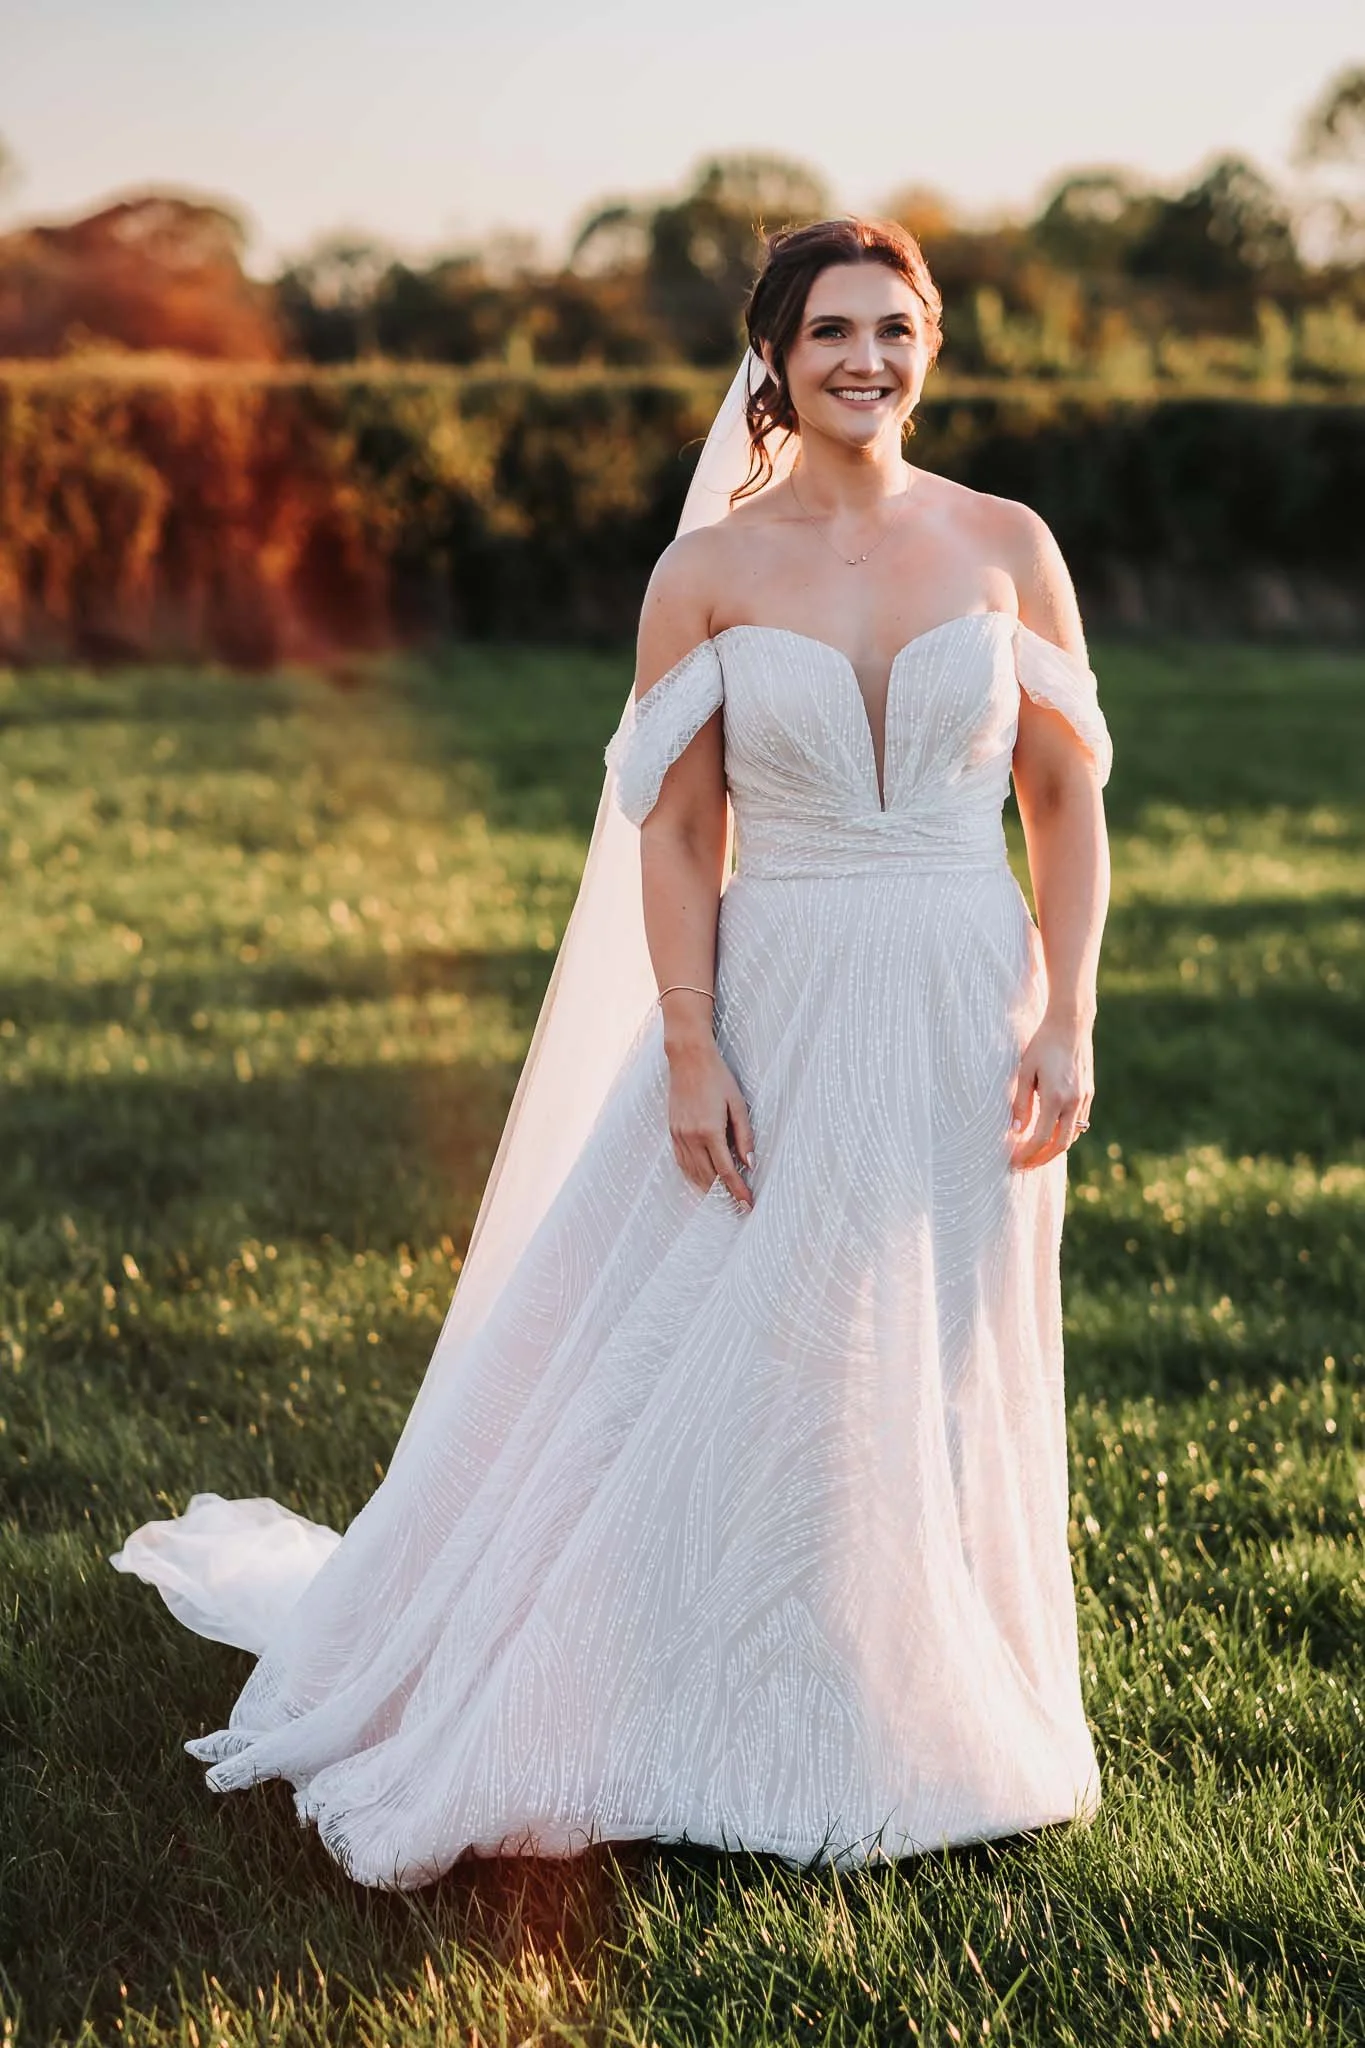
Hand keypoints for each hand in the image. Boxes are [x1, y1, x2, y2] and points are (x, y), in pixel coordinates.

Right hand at [665, 1040, 754, 1206]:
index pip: (726, 1171)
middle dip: (724, 1194)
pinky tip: (702, 1180)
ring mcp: (679, 1135)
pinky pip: (681, 1162)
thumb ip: (744, 1136)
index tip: (748, 1204)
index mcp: (710, 1131)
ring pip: (693, 1173)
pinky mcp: (672, 1131)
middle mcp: (691, 1137)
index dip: (738, 1190)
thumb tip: (751, 1163)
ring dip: (708, 1188)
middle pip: (708, 1177)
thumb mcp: (738, 1105)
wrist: (688, 1059)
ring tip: (722, 1198)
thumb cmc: (718, 1078)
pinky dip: (692, 1175)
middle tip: (738, 1205)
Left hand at [1009, 1012, 1093, 1169]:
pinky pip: (1078, 1123)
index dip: (1027, 1154)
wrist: (1071, 1026)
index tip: (1014, 1161)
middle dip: (1041, 1160)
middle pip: (1060, 1145)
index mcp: (1055, 1098)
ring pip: (1071, 1136)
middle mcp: (1073, 1102)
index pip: (1041, 1138)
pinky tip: (1051, 1135)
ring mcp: (1084, 1099)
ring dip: (1054, 1150)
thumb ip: (1020, 1103)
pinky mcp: (1088, 1094)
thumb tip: (1016, 1130)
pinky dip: (1065, 1135)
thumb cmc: (1042, 1045)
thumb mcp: (1024, 1072)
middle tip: (1024, 1166)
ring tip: (1035, 1155)